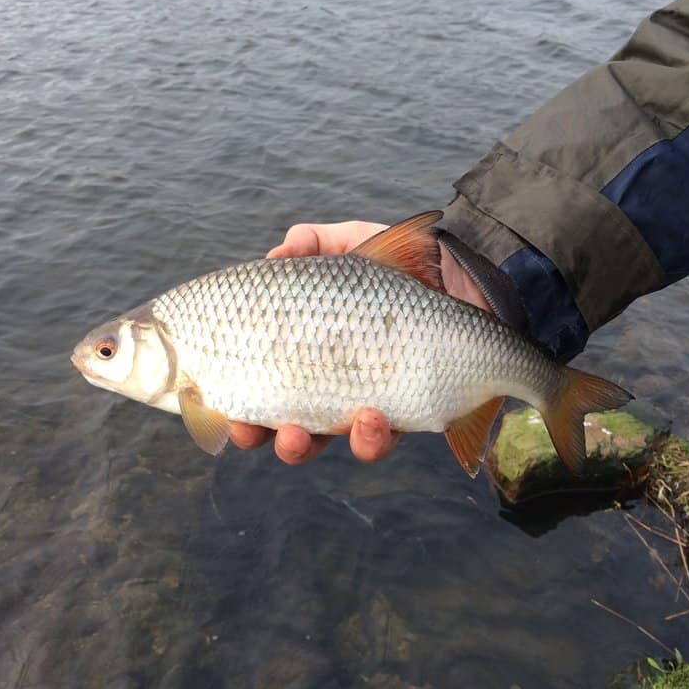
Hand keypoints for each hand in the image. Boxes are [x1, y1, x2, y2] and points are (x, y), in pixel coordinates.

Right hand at [233, 219, 487, 464]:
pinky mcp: (410, 414)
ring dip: (303, 447)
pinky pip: (382, 440)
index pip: (264, 380)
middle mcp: (337, 382)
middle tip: (251, 431)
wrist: (472, 278)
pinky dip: (369, 437)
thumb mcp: (356, 240)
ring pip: (329, 443)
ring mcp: (372, 402)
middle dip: (261, 434)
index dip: (235, 397)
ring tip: (297, 435)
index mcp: (311, 348)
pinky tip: (370, 417)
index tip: (216, 402)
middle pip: (287, 424)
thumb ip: (315, 242)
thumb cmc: (408, 261)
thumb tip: (279, 254)